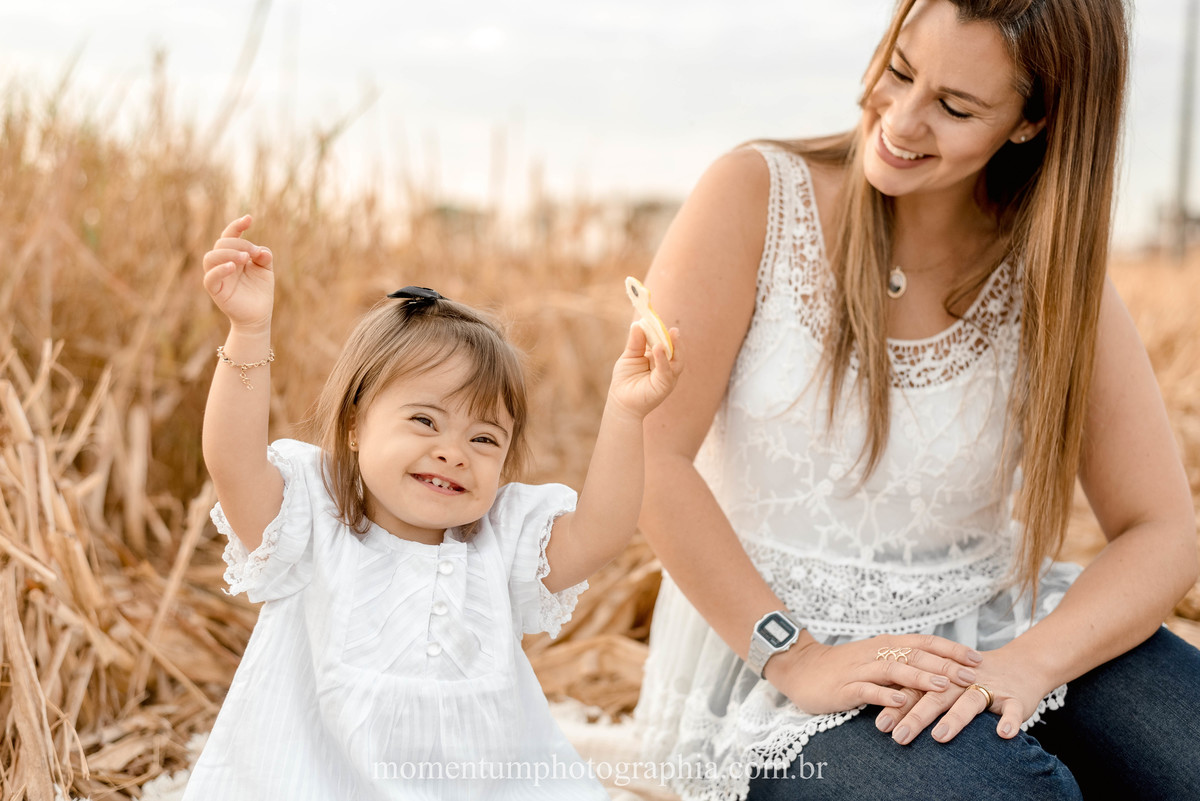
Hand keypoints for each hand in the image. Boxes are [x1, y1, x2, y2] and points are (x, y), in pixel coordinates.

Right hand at [202, 215, 274, 330]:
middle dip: (239, 244)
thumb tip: (262, 250)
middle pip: (221, 244)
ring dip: (228, 254)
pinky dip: (220, 270)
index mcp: (234, 255)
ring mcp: (218, 276)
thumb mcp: (266, 270)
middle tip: (255, 253)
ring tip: (245, 258)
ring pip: (210, 258)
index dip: (237, 226)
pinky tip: (233, 267)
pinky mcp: (216, 291)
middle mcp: (223, 263)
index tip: (249, 219)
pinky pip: (210, 278)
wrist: (258, 315)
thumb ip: (264, 257)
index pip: (230, 236)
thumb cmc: (260, 291)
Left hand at [607, 322, 681, 417]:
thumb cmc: (625, 380)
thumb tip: (638, 324)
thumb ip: (635, 342)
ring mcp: (667, 376)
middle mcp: (667, 366)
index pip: (665, 341)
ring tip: (669, 335)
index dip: (662, 331)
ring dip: (673, 348)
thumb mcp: (629, 357)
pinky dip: (663, 360)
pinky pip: (666, 371)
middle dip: (674, 339)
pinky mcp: (664, 386)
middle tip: (672, 328)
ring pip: (676, 361)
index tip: (656, 319)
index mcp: (659, 357)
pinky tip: (658, 349)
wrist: (621, 402)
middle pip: (675, 350)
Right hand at [768, 633, 983, 715]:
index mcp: (886, 644)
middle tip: (972, 676)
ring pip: (894, 670)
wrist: (801, 669)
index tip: (977, 658)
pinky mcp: (845, 687)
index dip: (951, 650)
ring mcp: (860, 669)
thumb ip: (903, 663)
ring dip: (920, 678)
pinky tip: (901, 701)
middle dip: (945, 665)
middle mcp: (876, 653)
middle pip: (915, 655)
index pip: (924, 642)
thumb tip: (940, 670)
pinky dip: (885, 695)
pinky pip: (867, 690)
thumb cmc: (844, 667)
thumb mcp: (876, 660)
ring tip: (942, 686)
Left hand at [875, 644, 1053, 744]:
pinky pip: (1013, 709)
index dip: (897, 706)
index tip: (880, 725)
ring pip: (970, 702)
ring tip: (939, 736)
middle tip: (899, 737)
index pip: (916, 690)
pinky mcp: (1016, 698)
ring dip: (955, 719)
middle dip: (916, 716)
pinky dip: (1009, 720)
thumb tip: (883, 719)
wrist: (1022, 663)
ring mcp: (990, 688)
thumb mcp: (945, 683)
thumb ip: (919, 696)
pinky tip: (1004, 734)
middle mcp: (963, 681)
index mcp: (943, 677)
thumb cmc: (974, 678)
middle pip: (936, 696)